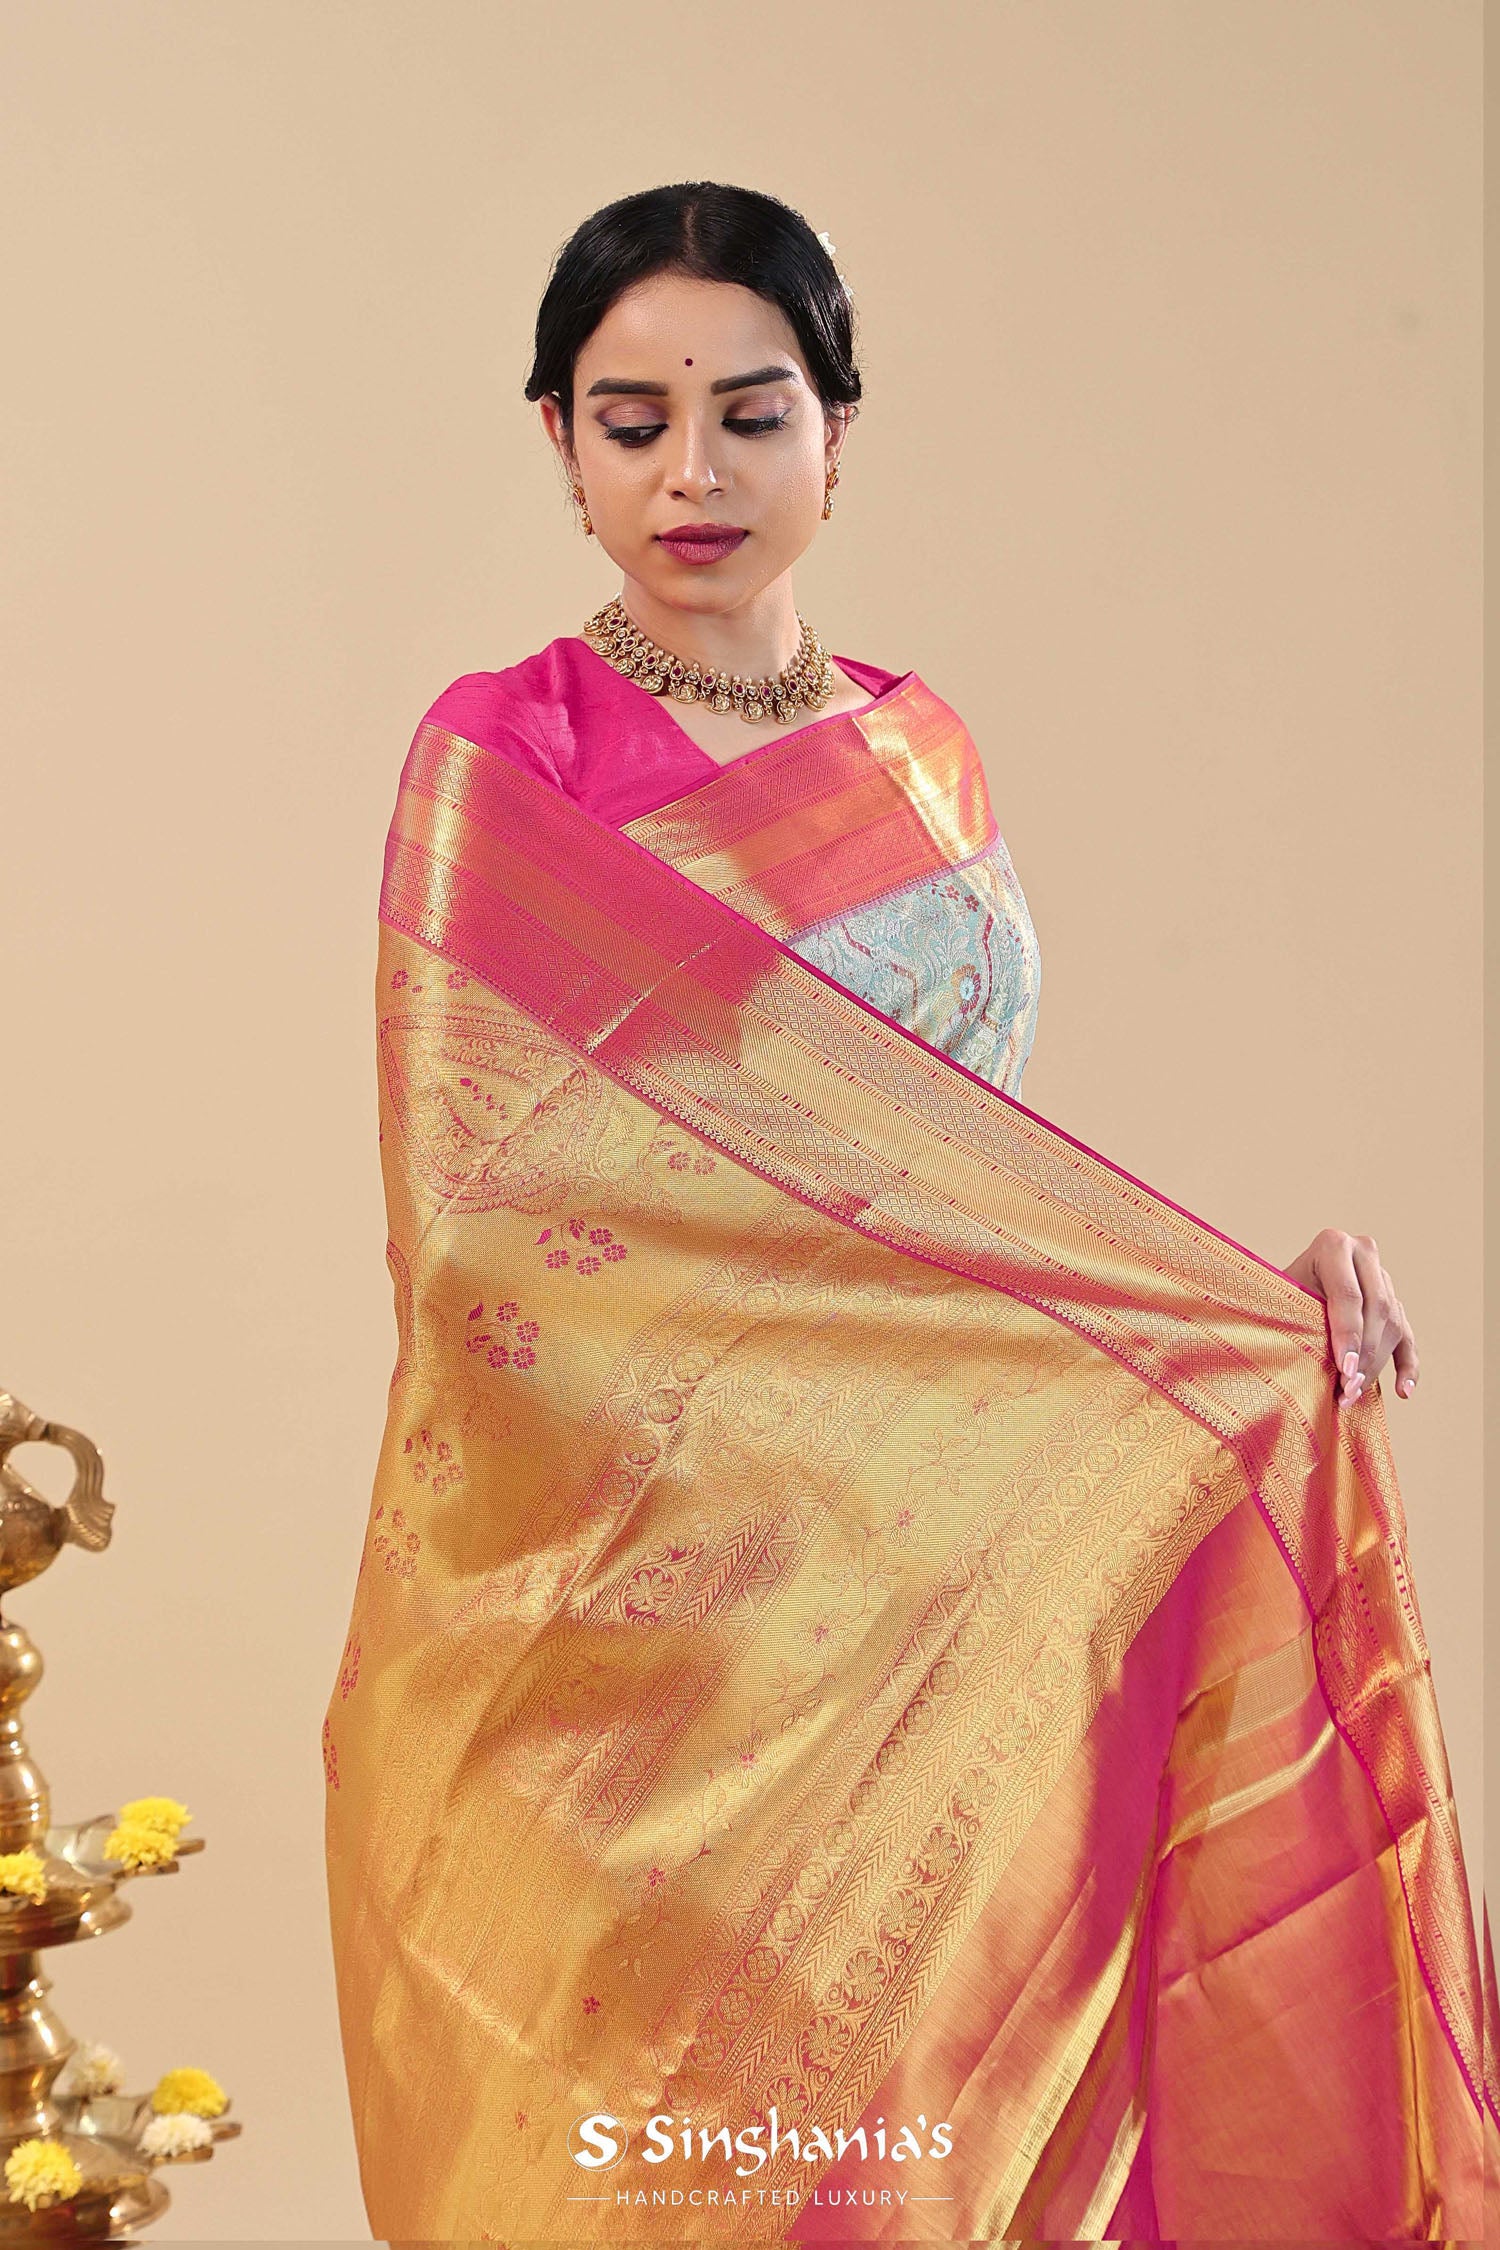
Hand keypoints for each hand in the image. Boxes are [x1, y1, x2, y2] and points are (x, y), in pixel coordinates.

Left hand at [1280, 1228, 1418, 1406]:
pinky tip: (1402, 1391)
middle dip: (1363, 1355)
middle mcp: (1364, 1253)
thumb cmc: (1277, 1295)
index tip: (1345, 1370)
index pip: (1349, 1295)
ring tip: (1355, 1395)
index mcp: (1333, 1245)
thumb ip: (1303, 1317)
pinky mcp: (1395, 1302)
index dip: (1349, 1336)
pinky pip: (1407, 1337)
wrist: (1283, 1288)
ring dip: (1376, 1365)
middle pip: (1376, 1309)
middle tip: (1348, 1389)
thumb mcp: (1283, 1298)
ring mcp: (1383, 1276)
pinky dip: (1406, 1366)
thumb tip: (1319, 1361)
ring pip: (1392, 1324)